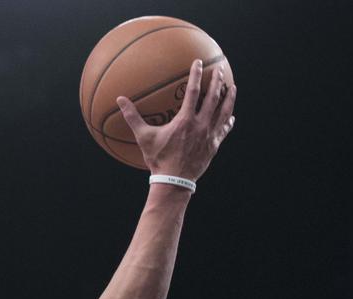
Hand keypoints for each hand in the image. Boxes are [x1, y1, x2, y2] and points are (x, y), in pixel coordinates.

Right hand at [116, 60, 236, 179]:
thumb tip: (119, 100)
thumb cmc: (158, 159)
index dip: (196, 75)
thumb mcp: (144, 137)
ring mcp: (210, 135)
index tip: (198, 62)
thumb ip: (132, 117)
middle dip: (217, 81)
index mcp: (185, 120)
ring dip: (229, 98)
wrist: (175, 181)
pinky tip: (231, 117)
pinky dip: (228, 122)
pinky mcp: (214, 146)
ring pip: (224, 112)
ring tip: (232, 87)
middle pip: (213, 98)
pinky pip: (224, 130)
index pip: (193, 91)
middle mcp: (201, 125)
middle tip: (218, 69)